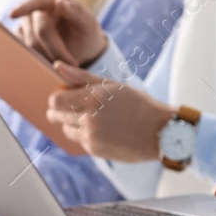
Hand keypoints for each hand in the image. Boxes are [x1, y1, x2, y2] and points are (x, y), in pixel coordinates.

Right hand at [10, 0, 108, 65]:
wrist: (81, 50)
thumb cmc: (86, 33)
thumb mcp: (88, 23)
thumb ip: (76, 12)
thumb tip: (58, 1)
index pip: (37, 0)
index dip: (25, 7)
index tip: (12, 14)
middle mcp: (37, 6)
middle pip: (40, 30)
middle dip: (57, 49)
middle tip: (73, 63)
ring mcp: (26, 22)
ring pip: (30, 43)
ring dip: (48, 56)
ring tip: (65, 63)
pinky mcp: (20, 38)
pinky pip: (23, 50)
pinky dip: (36, 59)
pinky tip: (49, 62)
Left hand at [45, 62, 171, 161]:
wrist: (160, 132)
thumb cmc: (137, 104)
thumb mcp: (112, 85)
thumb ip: (81, 76)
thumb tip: (56, 66)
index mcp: (93, 98)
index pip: (55, 100)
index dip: (57, 98)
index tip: (66, 97)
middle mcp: (89, 118)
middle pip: (56, 115)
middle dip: (60, 111)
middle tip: (75, 108)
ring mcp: (91, 136)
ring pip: (66, 130)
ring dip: (72, 124)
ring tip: (93, 119)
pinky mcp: (95, 150)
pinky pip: (79, 141)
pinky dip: (86, 135)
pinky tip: (104, 131)